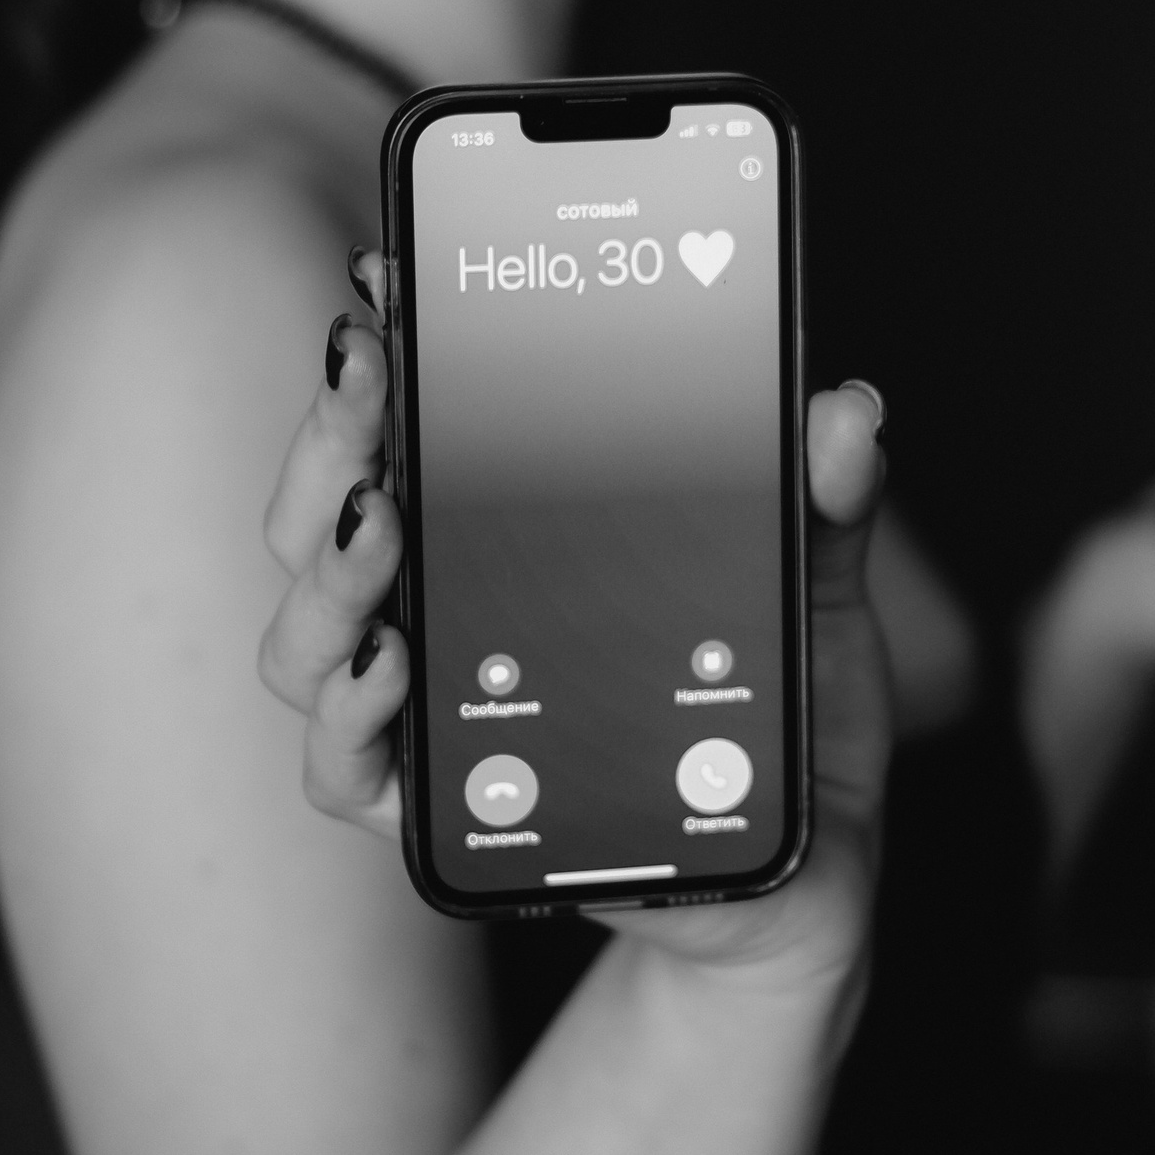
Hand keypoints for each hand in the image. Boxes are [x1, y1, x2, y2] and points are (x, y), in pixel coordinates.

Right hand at [258, 255, 891, 985]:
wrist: (797, 872)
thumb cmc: (778, 718)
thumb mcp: (809, 592)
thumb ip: (823, 502)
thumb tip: (849, 412)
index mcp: (497, 536)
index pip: (400, 432)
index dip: (372, 360)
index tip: (383, 282)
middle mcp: (434, 615)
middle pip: (319, 515)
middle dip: (329, 438)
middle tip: (369, 375)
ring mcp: (427, 718)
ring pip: (305, 641)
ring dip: (327, 572)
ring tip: (378, 518)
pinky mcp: (442, 819)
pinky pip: (347, 772)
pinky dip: (351, 715)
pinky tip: (392, 663)